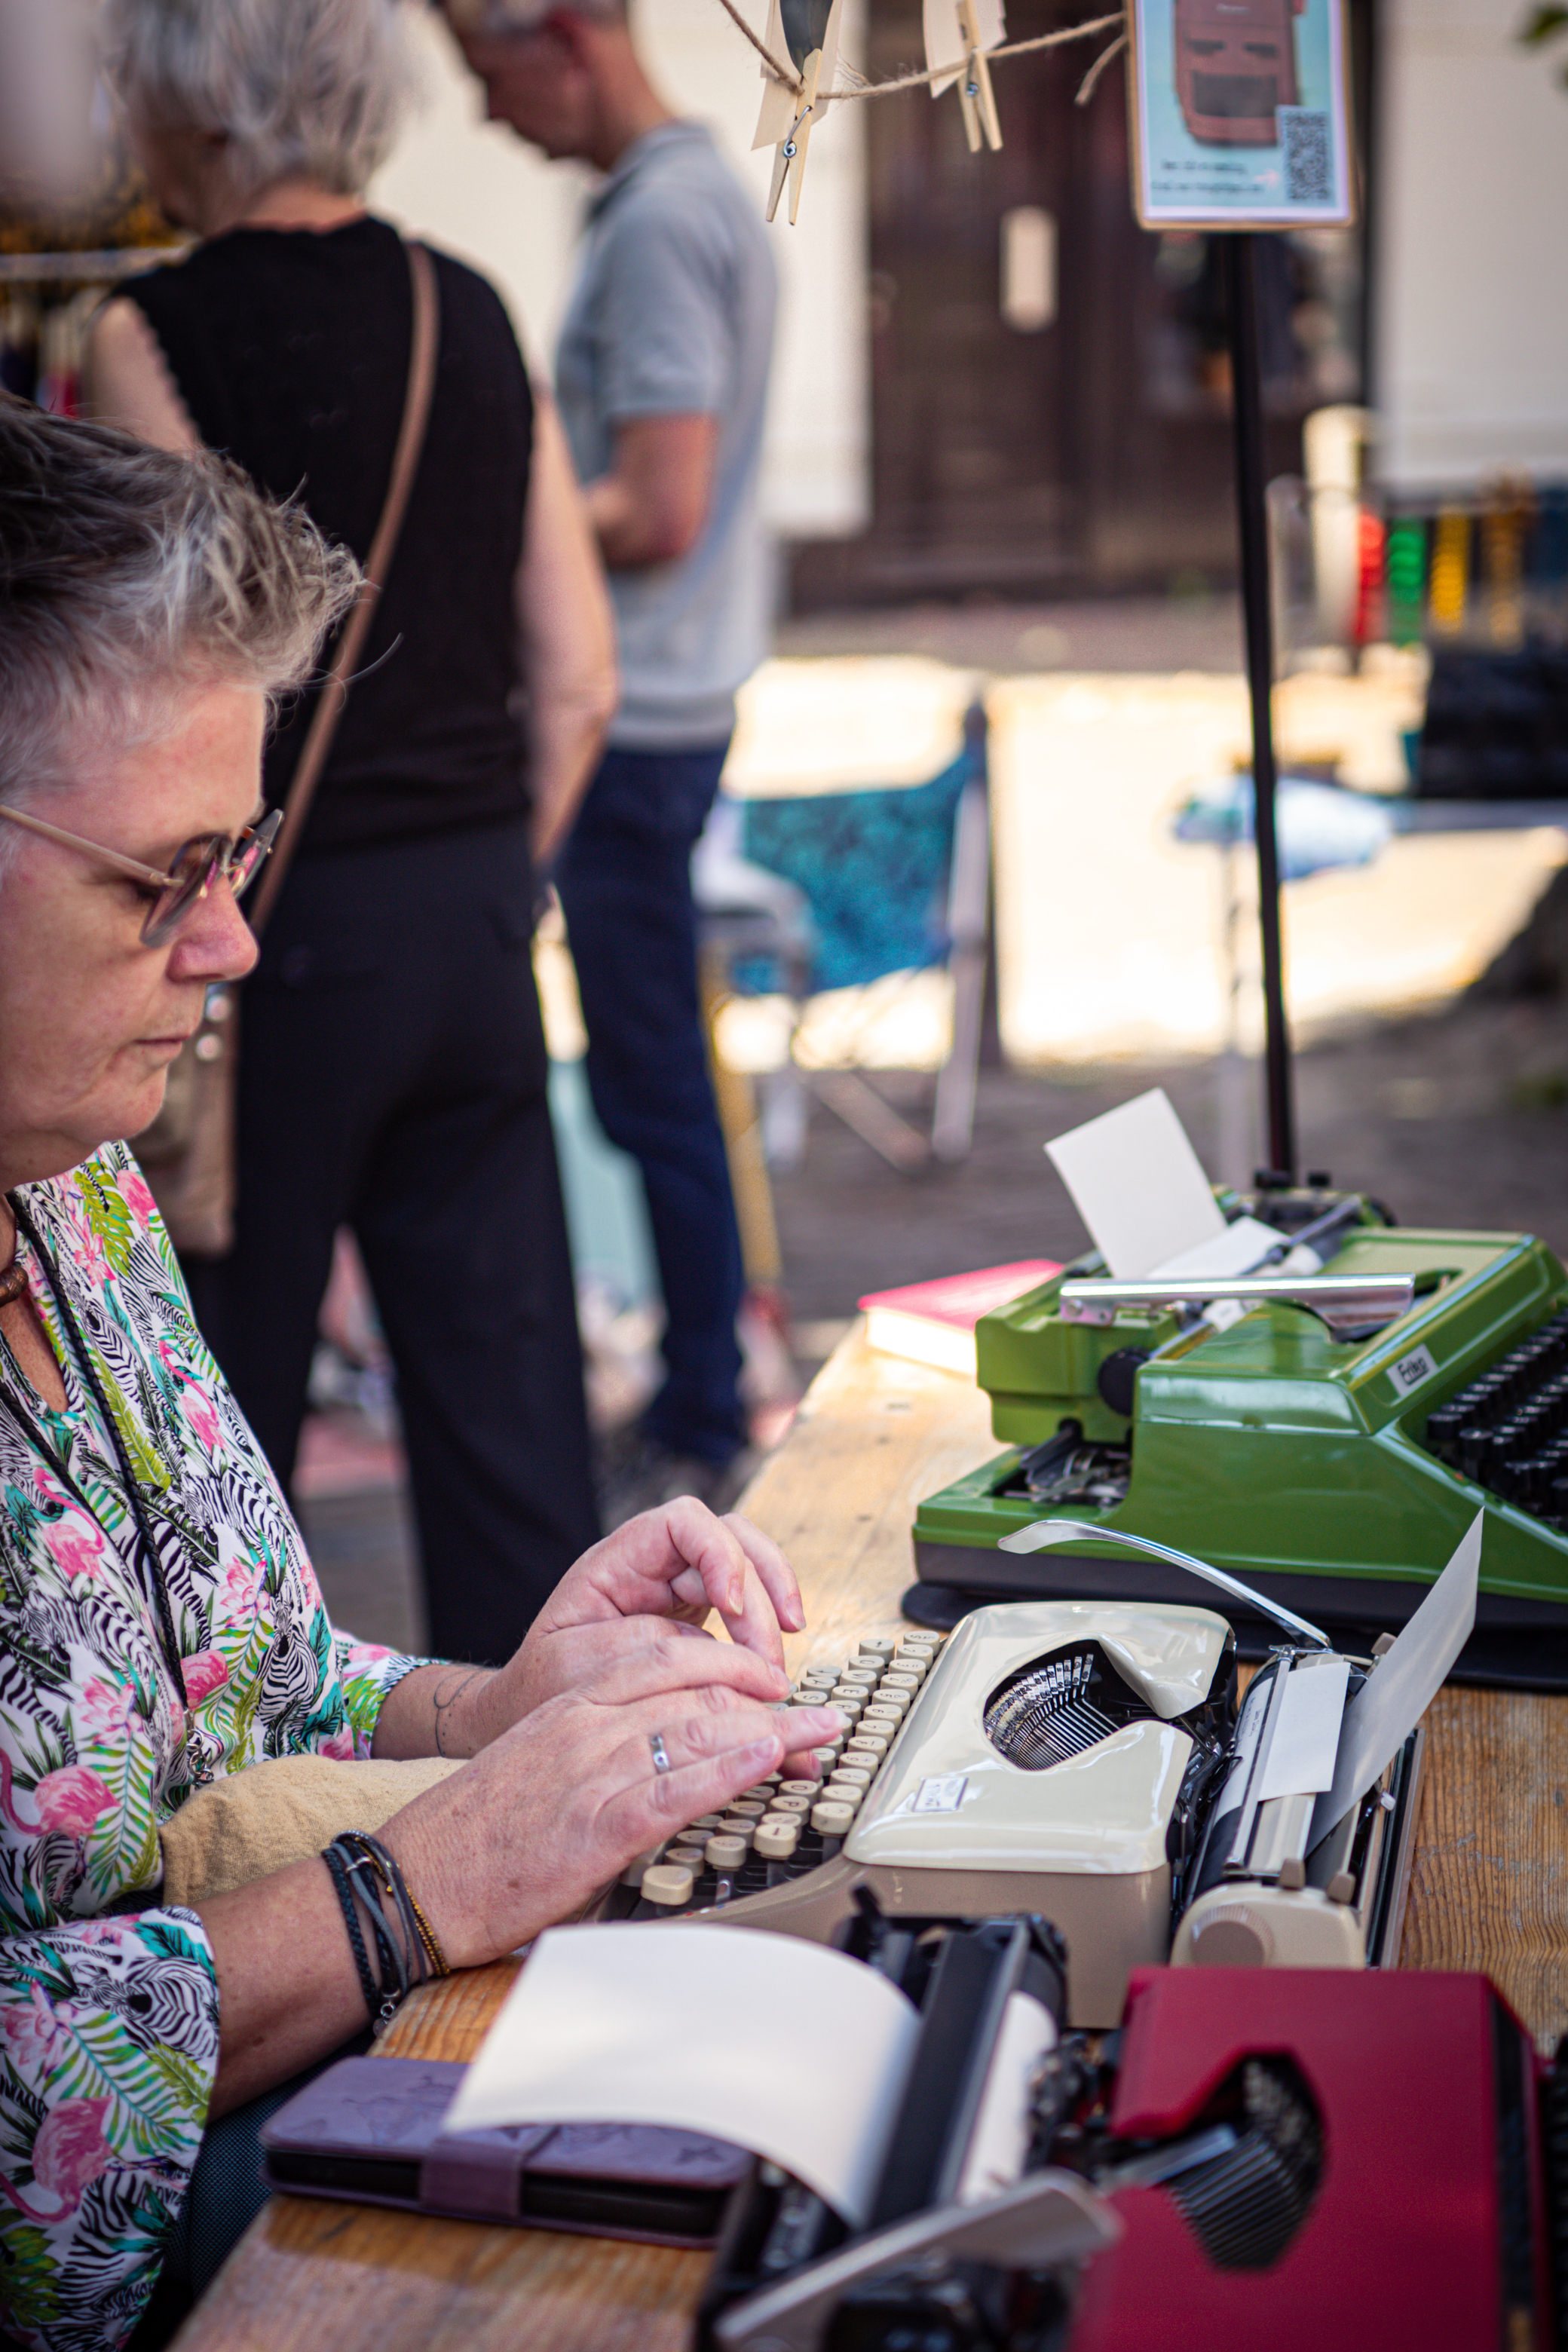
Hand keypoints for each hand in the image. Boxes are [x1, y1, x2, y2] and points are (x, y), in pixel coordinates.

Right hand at [381, 1634, 843, 1968]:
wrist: (414, 1880)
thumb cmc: (475, 1833)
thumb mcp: (538, 1762)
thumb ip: (595, 1747)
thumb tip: (659, 1756)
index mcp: (573, 1704)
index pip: (670, 1659)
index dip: (733, 1665)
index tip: (772, 1682)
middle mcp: (588, 1725)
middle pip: (699, 1689)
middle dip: (769, 1698)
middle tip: (817, 1714)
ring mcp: (594, 1773)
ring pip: (700, 1729)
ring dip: (774, 1731)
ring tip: (818, 1736)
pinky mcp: (598, 1828)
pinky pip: (677, 1788)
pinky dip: (731, 1770)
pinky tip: (766, 1761)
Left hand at [468, 1500, 803, 1736]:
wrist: (535, 1713)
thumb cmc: (548, 1686)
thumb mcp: (580, 1663)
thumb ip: (641, 1648)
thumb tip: (713, 1649)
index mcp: (619, 1559)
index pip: (683, 1521)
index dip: (717, 1553)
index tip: (731, 1606)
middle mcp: (657, 1563)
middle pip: (731, 1539)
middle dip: (761, 1593)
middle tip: (767, 1660)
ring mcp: (683, 1586)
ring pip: (750, 1566)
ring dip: (774, 1607)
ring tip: (779, 1664)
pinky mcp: (701, 1618)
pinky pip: (748, 1607)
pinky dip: (768, 1632)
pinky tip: (772, 1667)